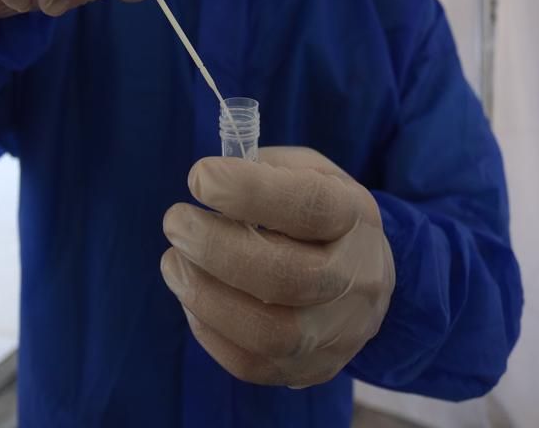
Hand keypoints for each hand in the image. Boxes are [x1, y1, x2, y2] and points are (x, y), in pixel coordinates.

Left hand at [161, 146, 394, 387]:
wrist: (364, 277)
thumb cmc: (319, 215)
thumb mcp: (308, 172)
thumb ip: (265, 170)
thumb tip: (211, 182)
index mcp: (355, 217)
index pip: (311, 207)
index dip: (249, 191)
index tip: (198, 177)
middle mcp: (356, 280)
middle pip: (287, 278)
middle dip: (215, 248)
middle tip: (175, 222)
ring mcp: (339, 333)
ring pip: (269, 334)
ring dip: (205, 295)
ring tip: (173, 262)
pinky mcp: (313, 369)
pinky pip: (251, 364)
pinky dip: (208, 329)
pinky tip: (193, 295)